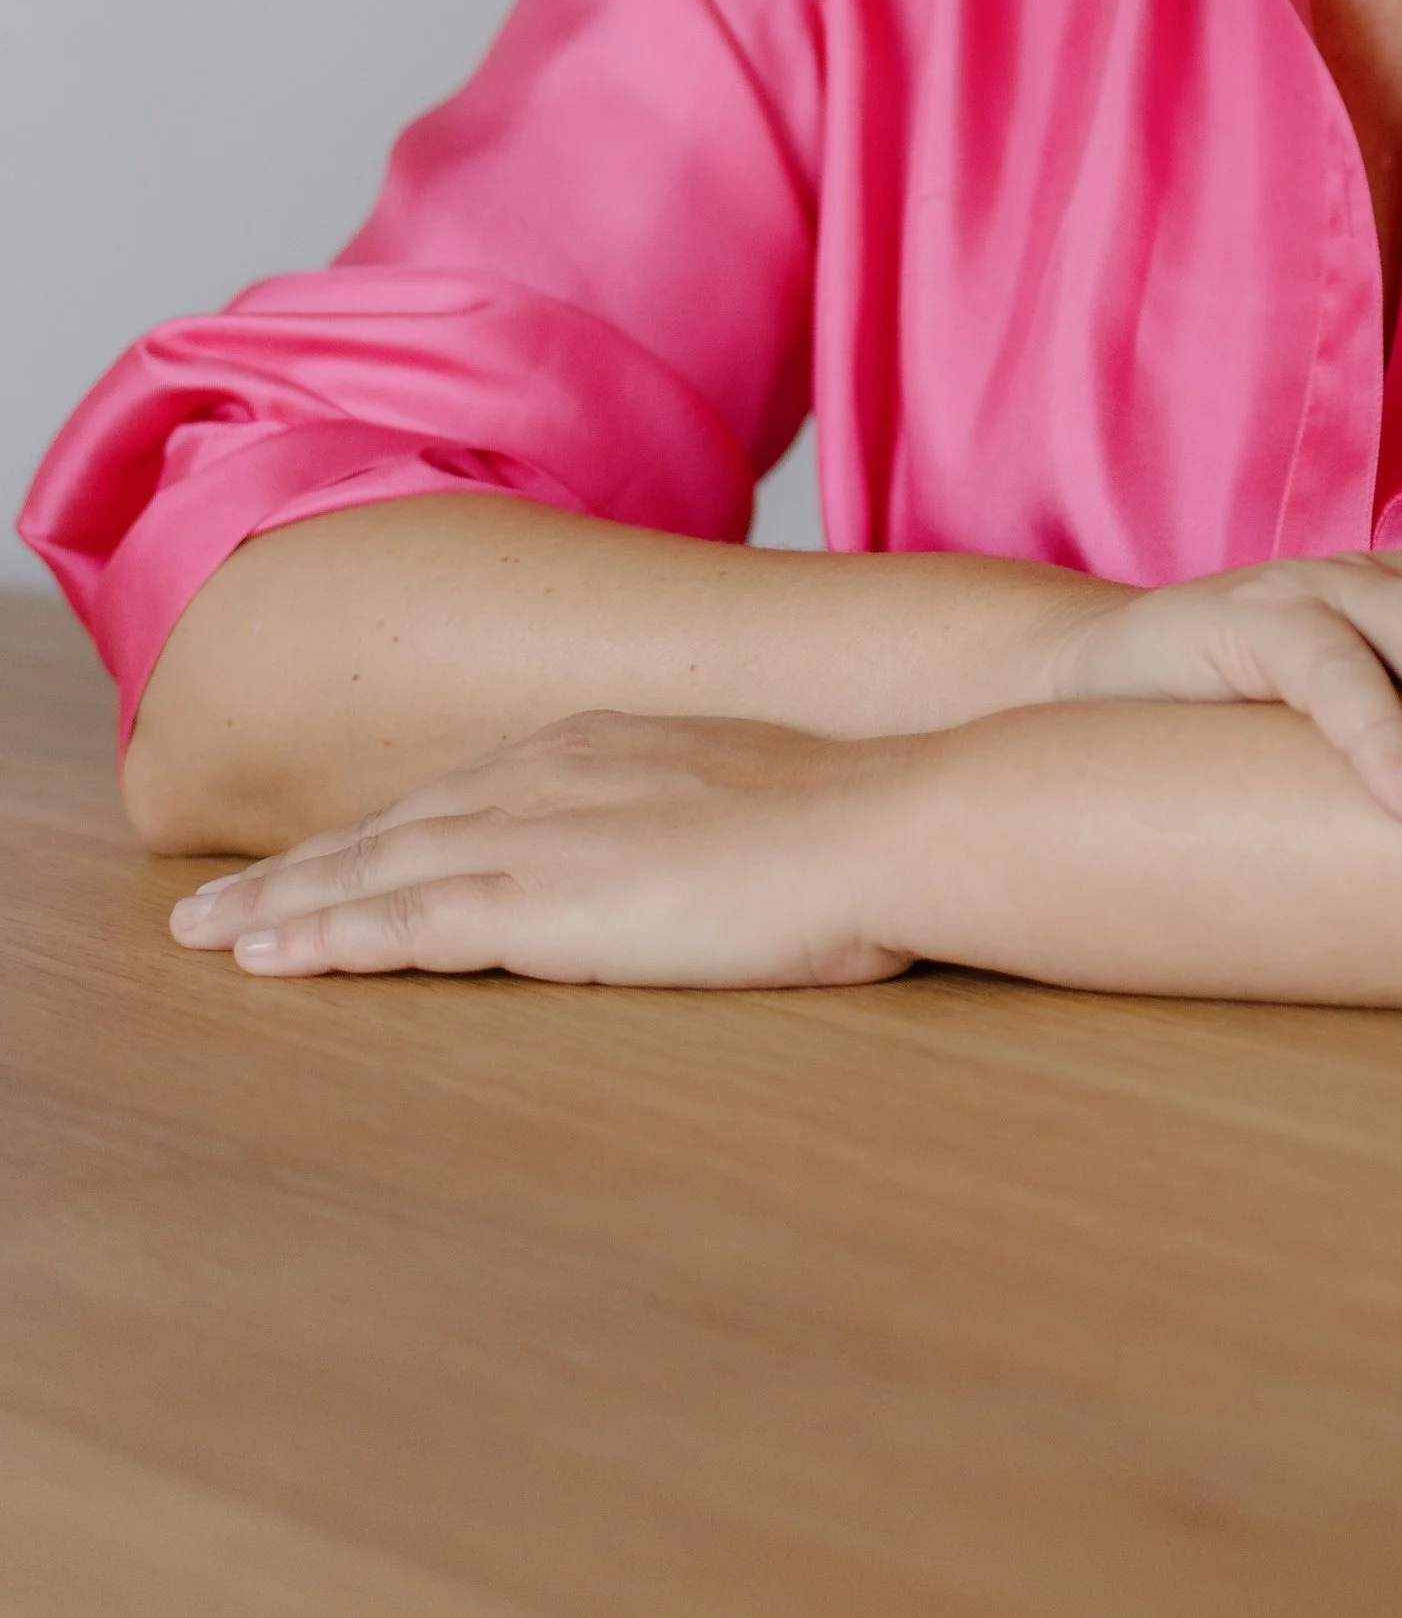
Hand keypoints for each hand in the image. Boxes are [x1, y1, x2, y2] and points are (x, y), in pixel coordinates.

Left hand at [166, 710, 918, 985]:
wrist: (890, 820)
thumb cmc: (860, 824)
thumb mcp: (766, 801)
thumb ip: (705, 820)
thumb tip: (714, 850)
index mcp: (605, 744)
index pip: (462, 795)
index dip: (382, 833)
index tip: (325, 858)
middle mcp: (551, 771)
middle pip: (393, 826)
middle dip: (299, 868)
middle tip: (212, 907)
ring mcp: (541, 832)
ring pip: (373, 871)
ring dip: (283, 906)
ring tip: (207, 938)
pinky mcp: (540, 902)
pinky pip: (403, 923)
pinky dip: (328, 940)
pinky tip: (271, 962)